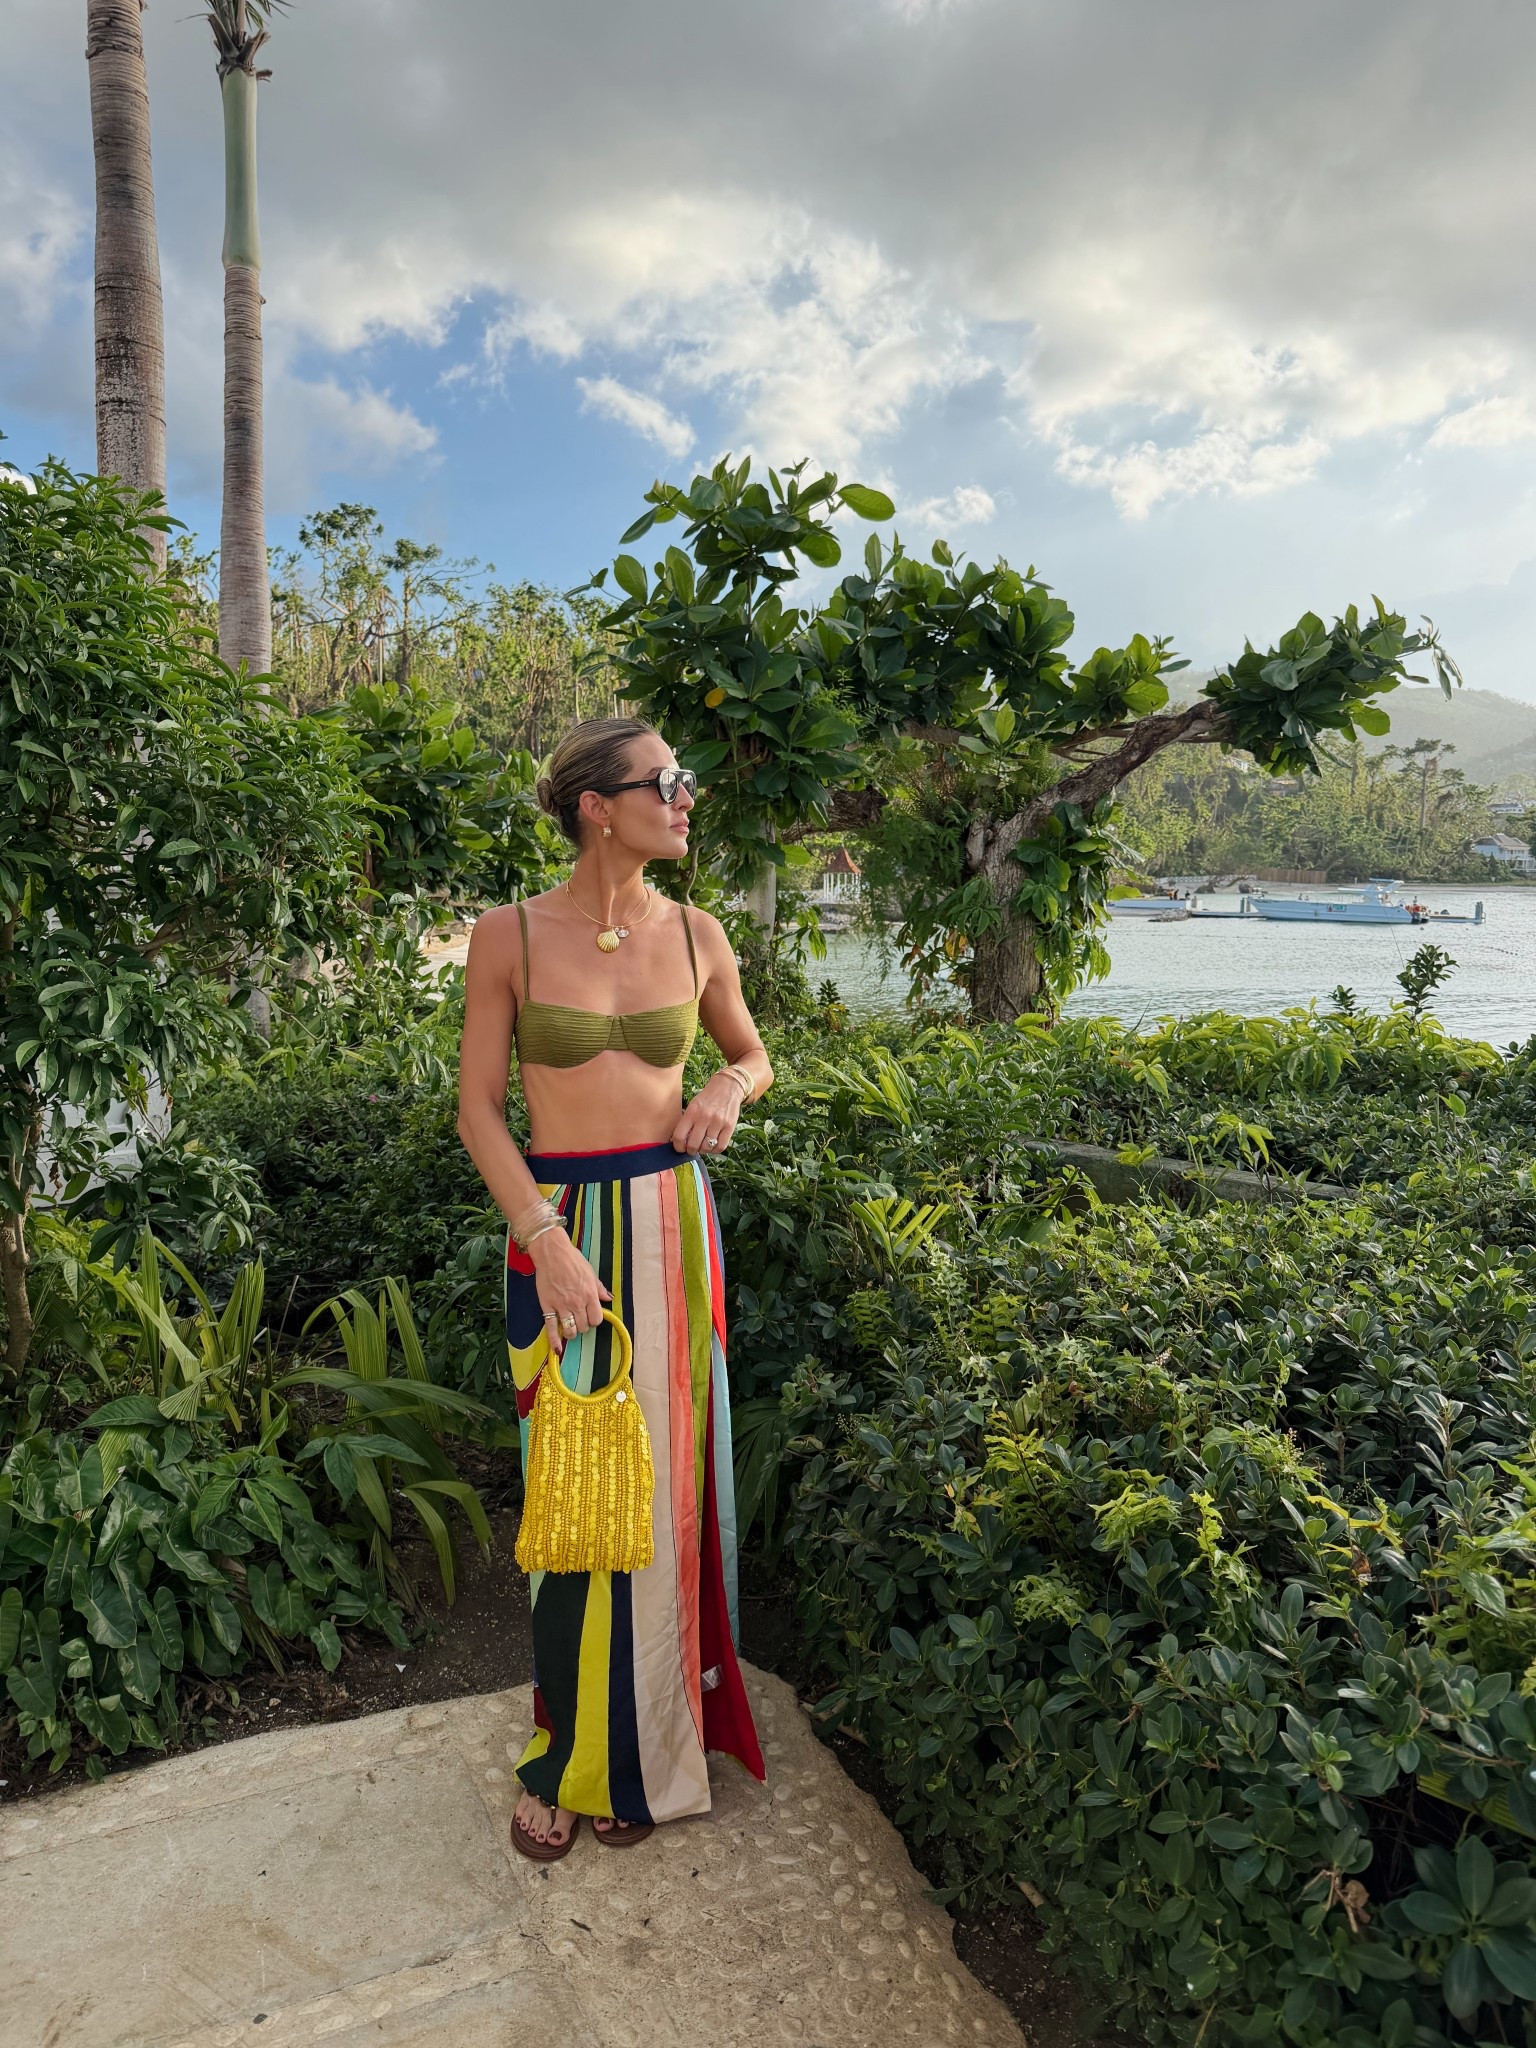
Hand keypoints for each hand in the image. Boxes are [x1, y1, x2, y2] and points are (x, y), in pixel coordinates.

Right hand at [531, 1228, 611, 1354]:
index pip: (597, 1319)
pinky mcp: (547, 1306)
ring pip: (571, 1330)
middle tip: (579, 1319)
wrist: (551, 1253)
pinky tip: (557, 1349)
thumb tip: (608, 1299)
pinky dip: (554, 1340)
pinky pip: (551, 1328)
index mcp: (590, 1294)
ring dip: (572, 1332)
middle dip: (583, 1325)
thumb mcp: (590, 1272)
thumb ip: (599, 1288)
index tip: (591, 1316)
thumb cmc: (571, 1259)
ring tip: (570, 1327)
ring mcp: (562, 1306)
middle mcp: (577, 1303)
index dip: (594, 1320)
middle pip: (584, 1326)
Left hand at [671, 1072, 743, 1157]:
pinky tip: (713, 1145)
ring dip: (703, 1150)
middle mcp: (704, 1117)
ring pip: (707, 1147)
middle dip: (690, 1150)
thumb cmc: (707, 1099)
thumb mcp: (692, 1106)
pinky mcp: (730, 1126)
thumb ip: (686, 1122)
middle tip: (691, 1149)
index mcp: (692, 1112)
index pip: (679, 1136)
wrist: (727, 1087)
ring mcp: (718, 1122)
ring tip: (703, 1146)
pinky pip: (720, 1146)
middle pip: (693, 1145)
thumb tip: (678, 1142)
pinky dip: (715, 1150)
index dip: (678, 1146)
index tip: (680, 1148)